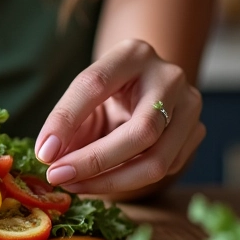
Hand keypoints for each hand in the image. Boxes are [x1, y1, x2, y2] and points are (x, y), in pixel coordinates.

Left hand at [35, 39, 204, 195]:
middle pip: (141, 131)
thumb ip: (67, 121)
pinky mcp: (195, 133)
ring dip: (110, 181)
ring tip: (74, 184)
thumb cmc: (108, 92)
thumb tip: (49, 157)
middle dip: (95, 161)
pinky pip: (163, 170)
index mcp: (133, 54)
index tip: (44, 152)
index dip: (66, 120)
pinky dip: (126, 182)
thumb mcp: (84, 96)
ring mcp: (189, 106)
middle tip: (59, 177)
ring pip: (157, 160)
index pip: (96, 84)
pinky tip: (99, 181)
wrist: (144, 86)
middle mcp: (169, 77)